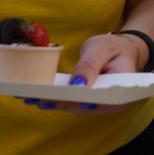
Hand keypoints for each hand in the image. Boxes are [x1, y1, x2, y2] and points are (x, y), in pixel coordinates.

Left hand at [18, 33, 136, 115]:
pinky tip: (34, 96)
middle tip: (38, 98)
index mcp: (123, 89)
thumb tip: (77, 86)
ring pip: (73, 107)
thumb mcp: (102, 48)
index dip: (88, 103)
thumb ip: (90, 65)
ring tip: (30, 96)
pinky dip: (52, 99)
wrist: (116, 51)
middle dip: (61, 102)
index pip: (105, 100)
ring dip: (52, 103)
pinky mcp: (84, 103)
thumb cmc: (112, 47)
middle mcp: (111, 103)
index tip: (69, 101)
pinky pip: (68, 103)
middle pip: (85, 106)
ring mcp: (97, 105)